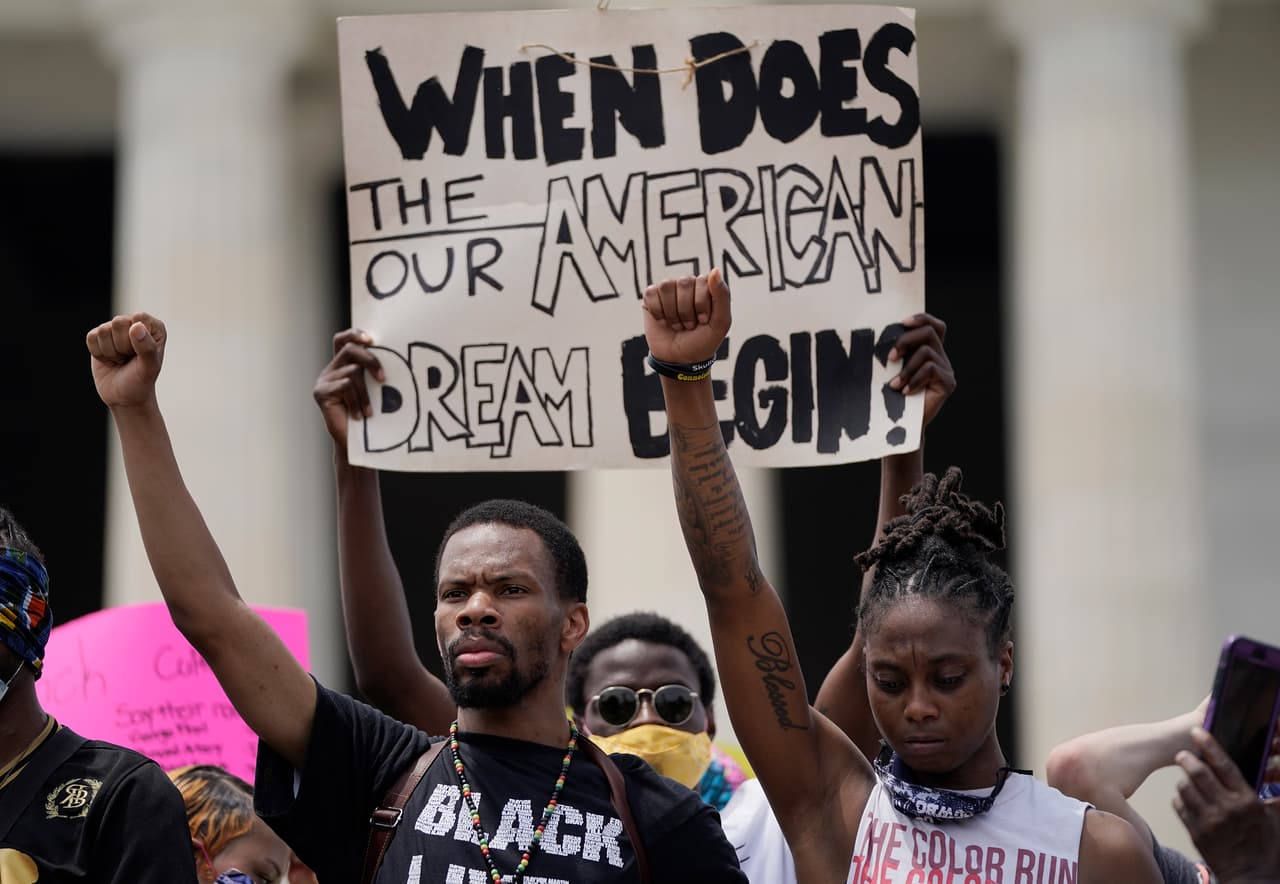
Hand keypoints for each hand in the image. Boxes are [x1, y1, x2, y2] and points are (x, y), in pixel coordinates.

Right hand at [86, 313, 165, 408]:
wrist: (124, 397)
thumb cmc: (141, 382)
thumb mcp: (149, 368)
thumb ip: (147, 348)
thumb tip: (136, 326)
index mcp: (154, 328)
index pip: (139, 318)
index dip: (135, 338)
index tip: (140, 354)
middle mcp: (135, 323)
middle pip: (118, 322)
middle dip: (122, 345)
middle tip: (129, 358)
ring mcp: (116, 329)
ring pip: (103, 330)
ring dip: (110, 351)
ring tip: (120, 360)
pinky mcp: (99, 336)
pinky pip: (92, 337)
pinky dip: (98, 352)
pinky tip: (109, 359)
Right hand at [314, 329, 384, 450]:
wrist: (356, 444)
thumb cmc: (371, 416)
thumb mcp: (375, 390)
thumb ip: (375, 372)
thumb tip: (397, 357)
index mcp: (344, 364)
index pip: (344, 339)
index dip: (355, 334)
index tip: (371, 340)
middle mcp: (332, 369)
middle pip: (349, 349)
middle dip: (370, 359)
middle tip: (384, 378)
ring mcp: (325, 380)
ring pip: (352, 371)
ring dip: (366, 392)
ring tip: (370, 411)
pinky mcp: (321, 392)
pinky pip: (345, 386)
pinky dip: (357, 401)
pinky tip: (360, 416)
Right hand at [642, 269, 730, 365]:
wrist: (680, 360)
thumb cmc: (703, 340)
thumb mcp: (720, 322)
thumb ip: (722, 296)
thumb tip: (715, 270)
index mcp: (706, 287)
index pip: (703, 281)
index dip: (702, 305)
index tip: (703, 322)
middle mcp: (687, 284)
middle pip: (684, 283)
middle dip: (686, 310)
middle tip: (689, 325)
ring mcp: (669, 290)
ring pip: (667, 286)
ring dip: (672, 312)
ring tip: (676, 324)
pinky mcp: (651, 298)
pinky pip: (651, 293)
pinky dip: (657, 311)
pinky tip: (663, 321)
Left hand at [886, 313, 954, 426]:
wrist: (901, 427)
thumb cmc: (892, 397)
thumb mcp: (891, 371)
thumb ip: (894, 354)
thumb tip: (875, 336)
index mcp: (929, 350)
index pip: (934, 325)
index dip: (921, 318)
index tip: (902, 322)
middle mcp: (941, 357)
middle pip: (930, 332)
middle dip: (907, 340)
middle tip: (890, 357)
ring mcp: (946, 370)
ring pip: (927, 352)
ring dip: (906, 367)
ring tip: (893, 384)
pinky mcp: (948, 383)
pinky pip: (930, 370)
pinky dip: (914, 379)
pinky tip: (904, 392)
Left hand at [1172, 727, 1279, 880]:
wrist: (1252, 877)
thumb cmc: (1265, 846)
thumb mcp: (1273, 818)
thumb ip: (1268, 797)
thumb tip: (1273, 772)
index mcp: (1247, 801)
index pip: (1225, 766)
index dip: (1209, 746)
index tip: (1197, 732)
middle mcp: (1226, 809)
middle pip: (1198, 773)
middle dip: (1187, 759)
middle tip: (1182, 755)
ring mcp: (1208, 821)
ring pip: (1184, 788)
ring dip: (1184, 781)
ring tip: (1189, 782)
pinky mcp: (1195, 832)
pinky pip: (1179, 806)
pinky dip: (1181, 800)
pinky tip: (1188, 801)